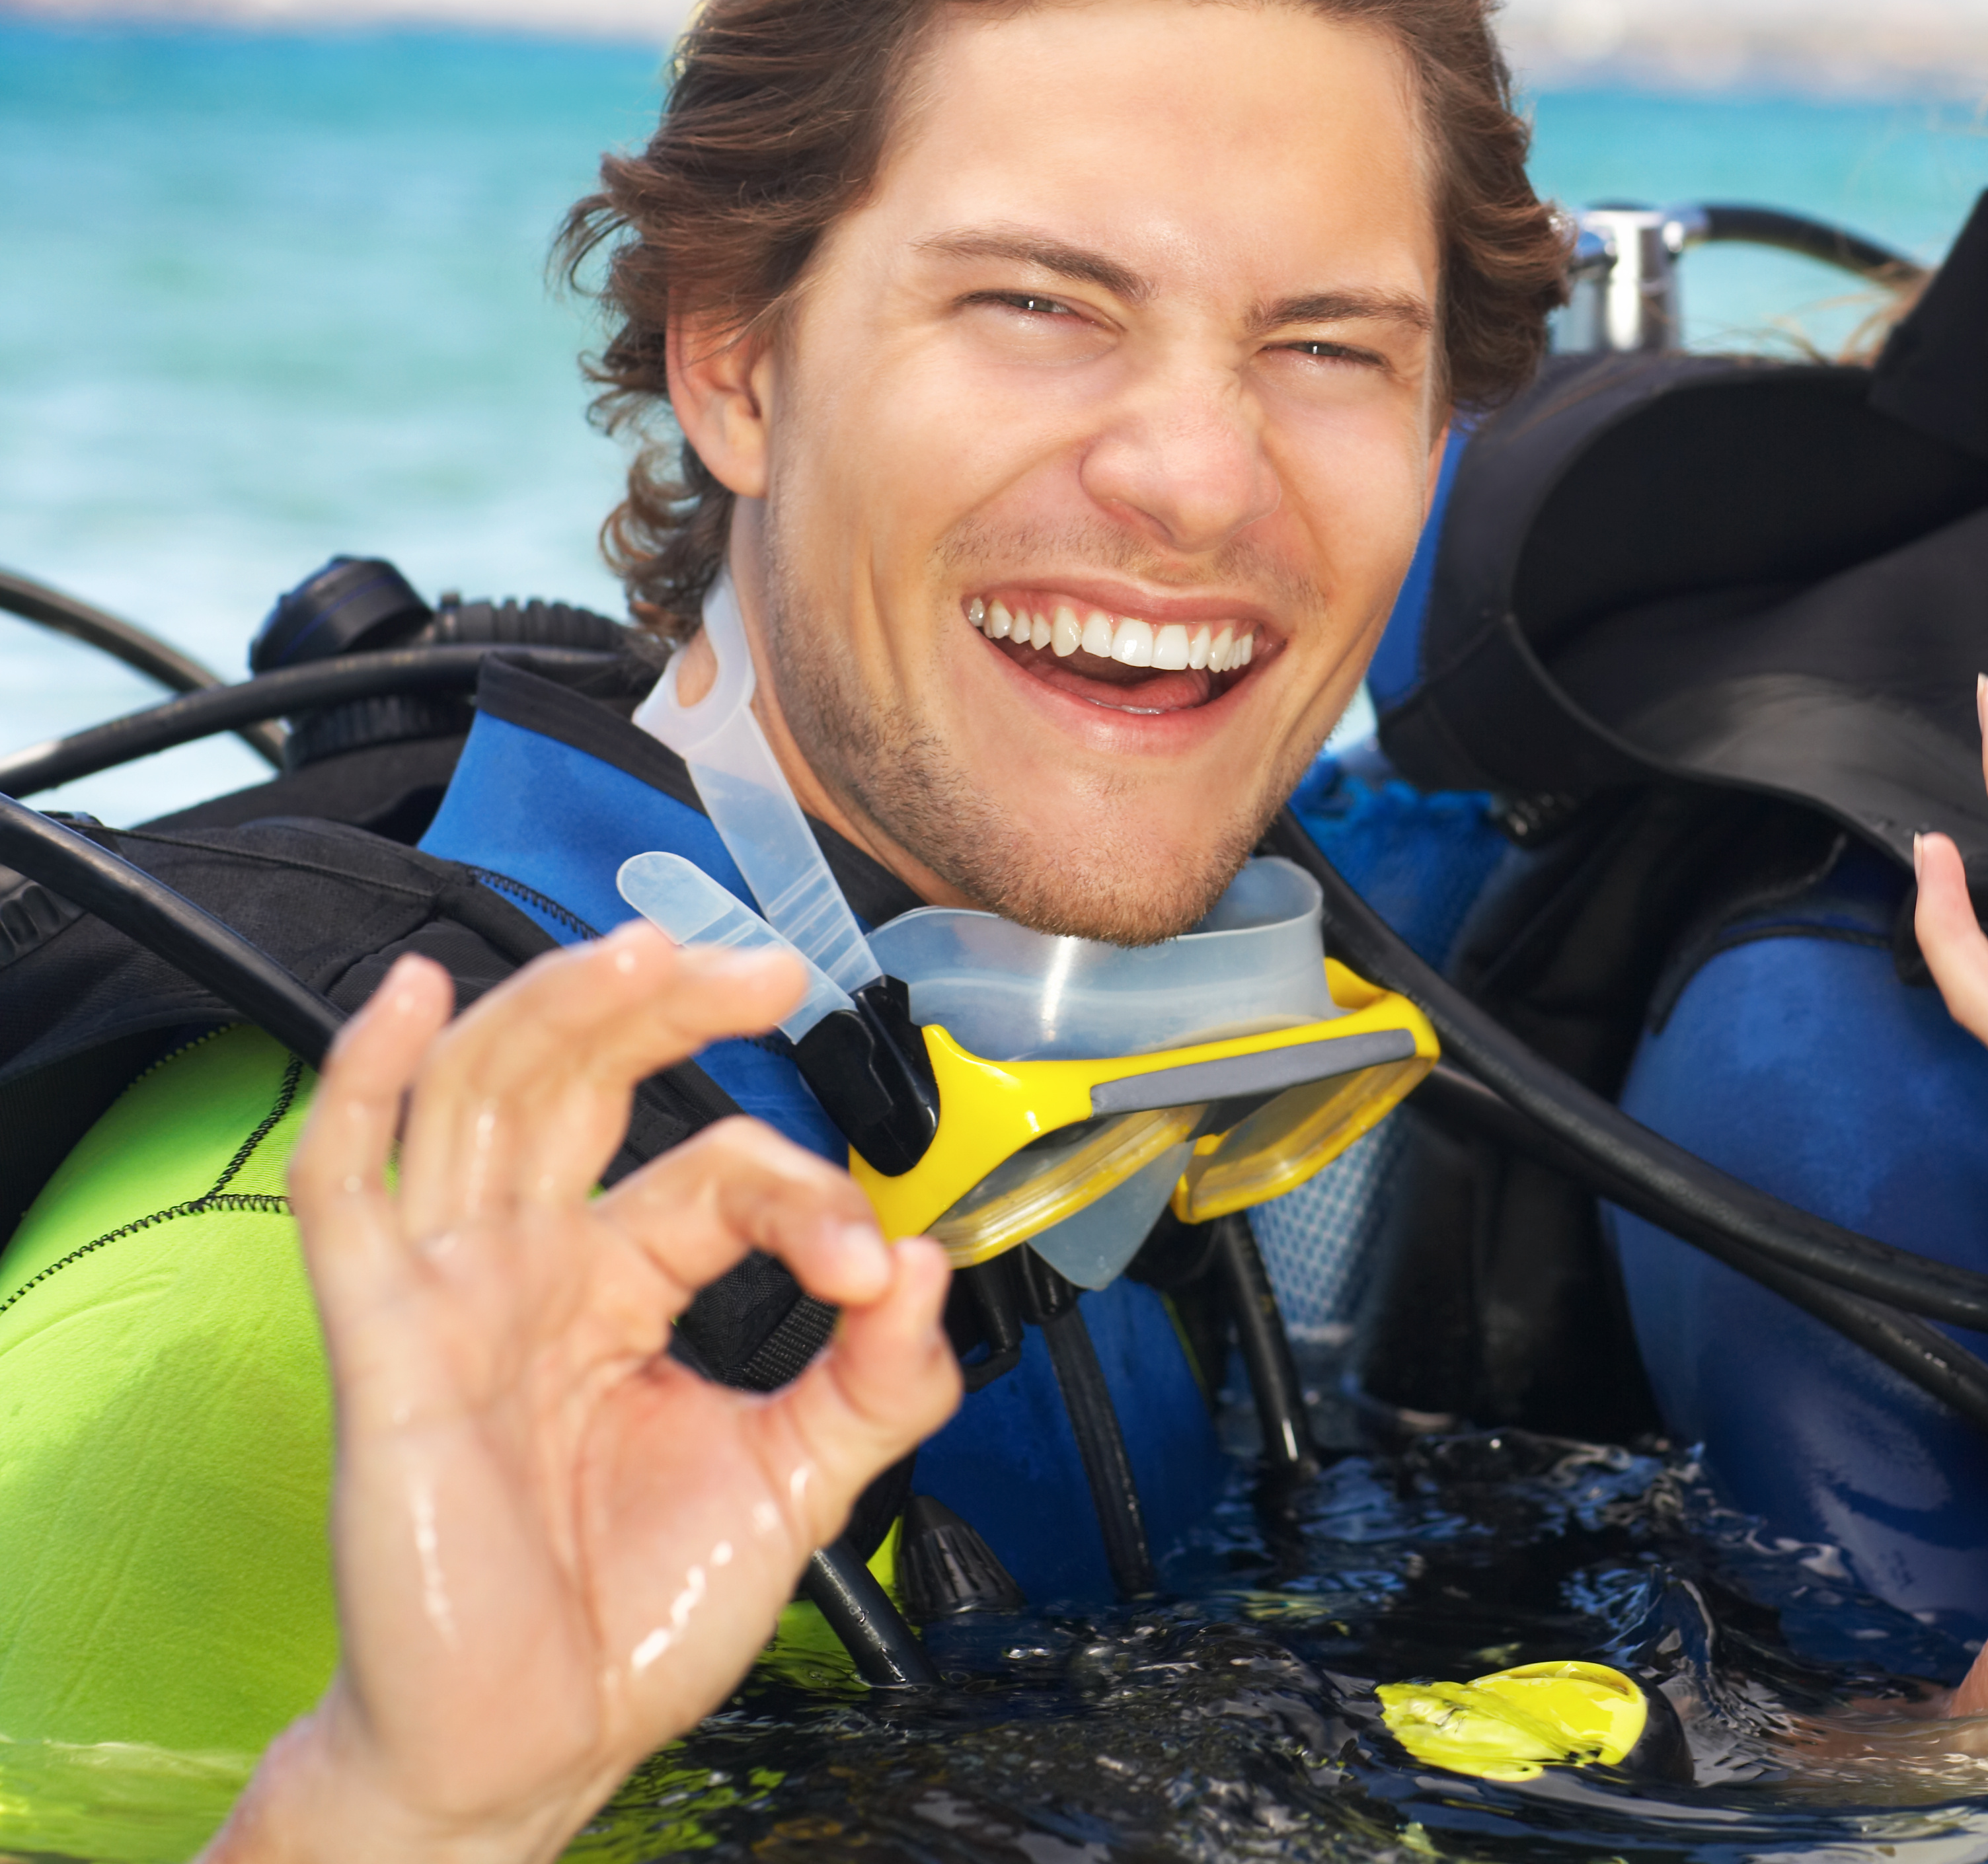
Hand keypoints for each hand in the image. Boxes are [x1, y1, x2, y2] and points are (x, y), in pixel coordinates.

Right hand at [204, 929, 961, 1863]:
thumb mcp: (801, 1482)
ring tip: (640, 949)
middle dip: (666, 1002)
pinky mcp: (383, 1348)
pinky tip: (404, 1000)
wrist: (531, 1750)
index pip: (718, 1172)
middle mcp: (532, 1268)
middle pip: (582, 1078)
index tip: (870, 1271)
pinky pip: (348, 1193)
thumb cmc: (630, 1618)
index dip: (806, 1195)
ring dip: (558, 1007)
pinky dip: (365, 1083)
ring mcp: (450, 1297)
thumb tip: (928, 1262)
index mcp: (625, 1286)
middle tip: (760, 969)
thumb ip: (881, 1380)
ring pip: (482, 1096)